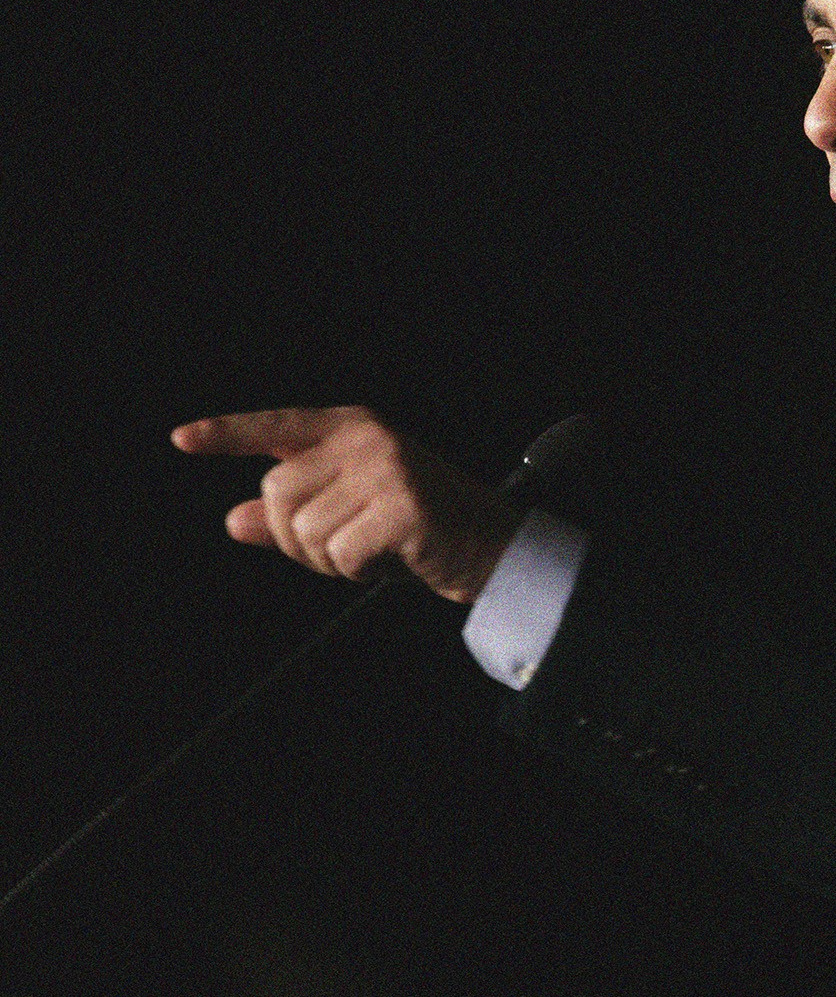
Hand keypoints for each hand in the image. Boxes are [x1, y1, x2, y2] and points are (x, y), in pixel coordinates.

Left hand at [172, 406, 522, 602]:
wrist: (493, 548)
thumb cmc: (420, 531)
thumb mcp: (350, 515)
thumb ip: (291, 515)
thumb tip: (233, 520)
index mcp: (355, 428)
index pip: (279, 427)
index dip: (229, 434)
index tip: (181, 439)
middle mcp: (368, 439)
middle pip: (277, 496)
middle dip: (296, 538)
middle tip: (345, 548)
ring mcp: (387, 469)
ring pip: (304, 530)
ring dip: (330, 559)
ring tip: (375, 551)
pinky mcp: (403, 506)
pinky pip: (340, 553)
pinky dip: (357, 570)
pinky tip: (392, 559)